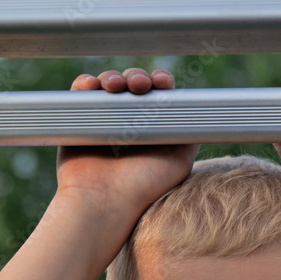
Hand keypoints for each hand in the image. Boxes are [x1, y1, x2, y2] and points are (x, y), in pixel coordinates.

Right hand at [56, 68, 199, 223]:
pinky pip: (80, 95)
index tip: (161, 82)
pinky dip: (85, 84)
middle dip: (137, 78)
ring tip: (114, 86)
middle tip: (139, 85)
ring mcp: (102, 122)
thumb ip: (189, 136)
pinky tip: (92, 85)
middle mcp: (128, 123)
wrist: (106, 201)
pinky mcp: (78, 123)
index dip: (160, 83)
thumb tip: (202, 112)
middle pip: (133, 86)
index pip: (156, 95)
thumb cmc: (144, 186)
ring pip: (108, 86)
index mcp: (151, 129)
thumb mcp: (179, 161)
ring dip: (113, 78)